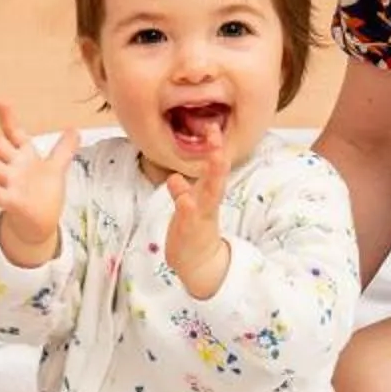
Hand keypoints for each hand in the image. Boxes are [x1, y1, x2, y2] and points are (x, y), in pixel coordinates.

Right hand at [0, 101, 77, 266]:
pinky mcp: (12, 203)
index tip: (1, 100)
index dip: (7, 118)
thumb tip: (75, 129)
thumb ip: (64, 148)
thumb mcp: (57, 167)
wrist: (43, 221)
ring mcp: (9, 184)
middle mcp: (12, 167)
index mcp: (23, 156)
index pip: (12, 133)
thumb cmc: (44, 193)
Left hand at [160, 145, 233, 298]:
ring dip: (213, 176)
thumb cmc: (193, 233)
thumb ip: (182, 192)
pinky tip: (185, 198)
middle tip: (216, 132)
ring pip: (210, 194)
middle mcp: (207, 203)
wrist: (197, 265)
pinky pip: (190, 218)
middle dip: (217, 155)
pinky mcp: (192, 232)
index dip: (213, 148)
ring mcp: (202, 217)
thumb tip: (174, 178)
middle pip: (215, 176)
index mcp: (206, 195)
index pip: (212, 168)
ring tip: (216, 156)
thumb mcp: (187, 209)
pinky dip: (188, 206)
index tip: (213, 126)